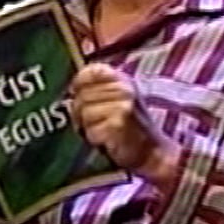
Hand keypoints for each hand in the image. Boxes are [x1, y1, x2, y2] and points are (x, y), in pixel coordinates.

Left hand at [67, 63, 179, 187]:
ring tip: (104, 130)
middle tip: (96, 122)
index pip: (90, 71)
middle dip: (81, 112)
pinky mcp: (117, 124)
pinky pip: (90, 131)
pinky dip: (95, 139)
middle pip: (81, 96)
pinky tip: (108, 140)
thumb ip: (97, 89)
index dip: (79, 84)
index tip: (79, 94)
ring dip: (89, 127)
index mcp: (122, 79)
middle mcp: (123, 89)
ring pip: (84, 114)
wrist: (152, 152)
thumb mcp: (119, 99)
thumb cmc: (130, 126)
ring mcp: (121, 106)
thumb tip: (70, 89)